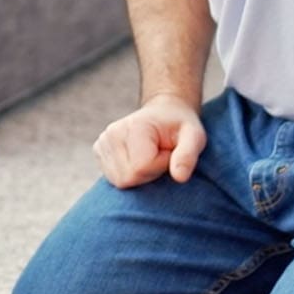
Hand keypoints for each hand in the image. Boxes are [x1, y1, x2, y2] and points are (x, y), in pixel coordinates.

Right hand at [93, 94, 207, 187]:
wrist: (164, 112)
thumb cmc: (180, 127)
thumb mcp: (194, 136)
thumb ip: (188, 155)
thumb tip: (180, 177)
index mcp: (134, 126)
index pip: (141, 167)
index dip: (160, 166)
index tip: (168, 152)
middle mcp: (112, 133)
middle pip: (127, 178)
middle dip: (149, 174)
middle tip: (160, 156)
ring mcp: (102, 142)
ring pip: (119, 181)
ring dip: (139, 175)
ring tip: (150, 157)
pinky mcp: (99, 150)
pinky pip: (113, 179)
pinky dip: (129, 175)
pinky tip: (137, 160)